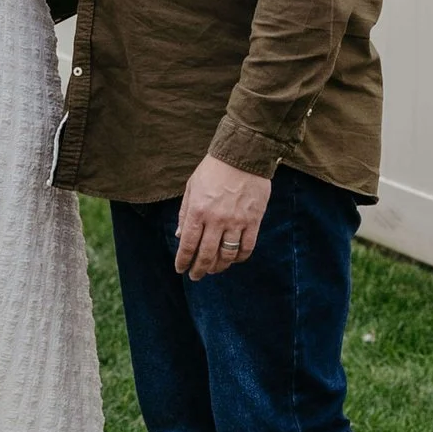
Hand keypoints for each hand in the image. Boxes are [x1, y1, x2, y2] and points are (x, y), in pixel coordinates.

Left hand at [175, 156, 271, 278]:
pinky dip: (239, 258)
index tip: (181, 269)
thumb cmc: (213, 169)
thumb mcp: (191, 187)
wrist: (243, 155)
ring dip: (219, 267)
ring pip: (227, 255)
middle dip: (199, 269)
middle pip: (206, 255)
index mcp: (198, 211)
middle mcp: (216, 220)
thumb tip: (179, 236)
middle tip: (196, 276)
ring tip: (214, 269)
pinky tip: (234, 259)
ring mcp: (236, 222)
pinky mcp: (254, 221)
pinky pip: (247, 247)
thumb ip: (184, 212)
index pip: (187, 245)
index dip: (183, 261)